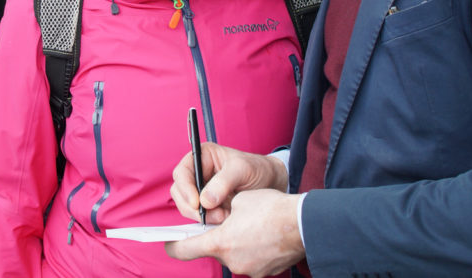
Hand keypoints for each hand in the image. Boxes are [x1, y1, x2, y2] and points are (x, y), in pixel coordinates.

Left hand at [165, 188, 304, 276]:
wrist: (303, 222)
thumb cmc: (270, 208)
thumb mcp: (239, 200)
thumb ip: (220, 211)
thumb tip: (216, 217)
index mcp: (220, 242)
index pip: (185, 249)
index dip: (173, 245)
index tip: (168, 242)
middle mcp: (231, 260)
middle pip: (214, 249)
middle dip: (218, 236)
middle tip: (230, 221)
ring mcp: (248, 269)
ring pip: (233, 254)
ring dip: (237, 242)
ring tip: (253, 226)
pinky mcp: (263, 273)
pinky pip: (250, 259)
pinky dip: (252, 249)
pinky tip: (263, 236)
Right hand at [170, 142, 287, 223]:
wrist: (272, 183)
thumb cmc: (258, 169)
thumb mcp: (242, 170)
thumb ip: (224, 183)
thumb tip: (205, 201)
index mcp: (202, 156)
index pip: (182, 172)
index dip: (185, 189)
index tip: (197, 204)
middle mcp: (198, 172)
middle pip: (180, 192)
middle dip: (193, 207)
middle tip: (212, 216)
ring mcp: (201, 190)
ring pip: (187, 207)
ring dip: (202, 216)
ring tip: (224, 216)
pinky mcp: (207, 205)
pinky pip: (199, 216)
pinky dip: (209, 221)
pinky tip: (225, 218)